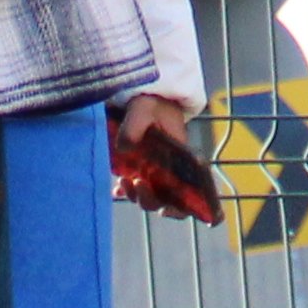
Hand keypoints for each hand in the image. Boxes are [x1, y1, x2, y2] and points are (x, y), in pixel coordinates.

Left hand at [111, 98, 219, 223]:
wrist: (147, 98)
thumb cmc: (152, 105)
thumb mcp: (143, 110)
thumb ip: (134, 126)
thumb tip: (124, 149)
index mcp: (182, 161)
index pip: (190, 194)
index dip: (180, 209)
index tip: (165, 210)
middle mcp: (171, 171)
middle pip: (164, 200)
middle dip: (148, 199)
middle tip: (136, 183)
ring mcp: (156, 171)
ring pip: (149, 196)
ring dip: (136, 195)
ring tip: (123, 182)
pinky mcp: (141, 168)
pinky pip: (135, 187)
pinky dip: (126, 191)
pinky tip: (117, 189)